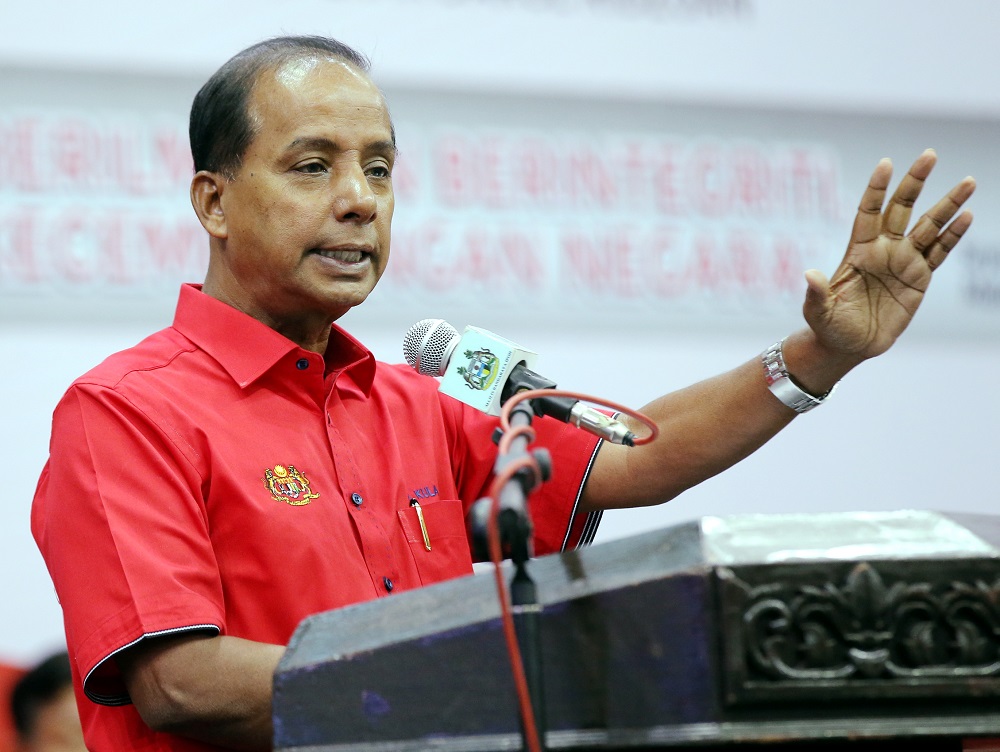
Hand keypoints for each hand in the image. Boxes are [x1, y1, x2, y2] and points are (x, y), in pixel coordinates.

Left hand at [802, 149, 974, 361]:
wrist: (848, 346)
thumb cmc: (828, 327)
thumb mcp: (818, 311)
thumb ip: (816, 292)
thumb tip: (809, 274)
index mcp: (858, 251)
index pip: (869, 211)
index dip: (877, 189)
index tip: (886, 163)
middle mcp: (883, 250)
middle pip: (902, 208)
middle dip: (915, 182)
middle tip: (929, 154)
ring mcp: (904, 262)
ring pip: (929, 226)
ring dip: (948, 204)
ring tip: (968, 181)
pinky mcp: (920, 278)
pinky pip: (940, 252)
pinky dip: (953, 235)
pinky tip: (967, 216)